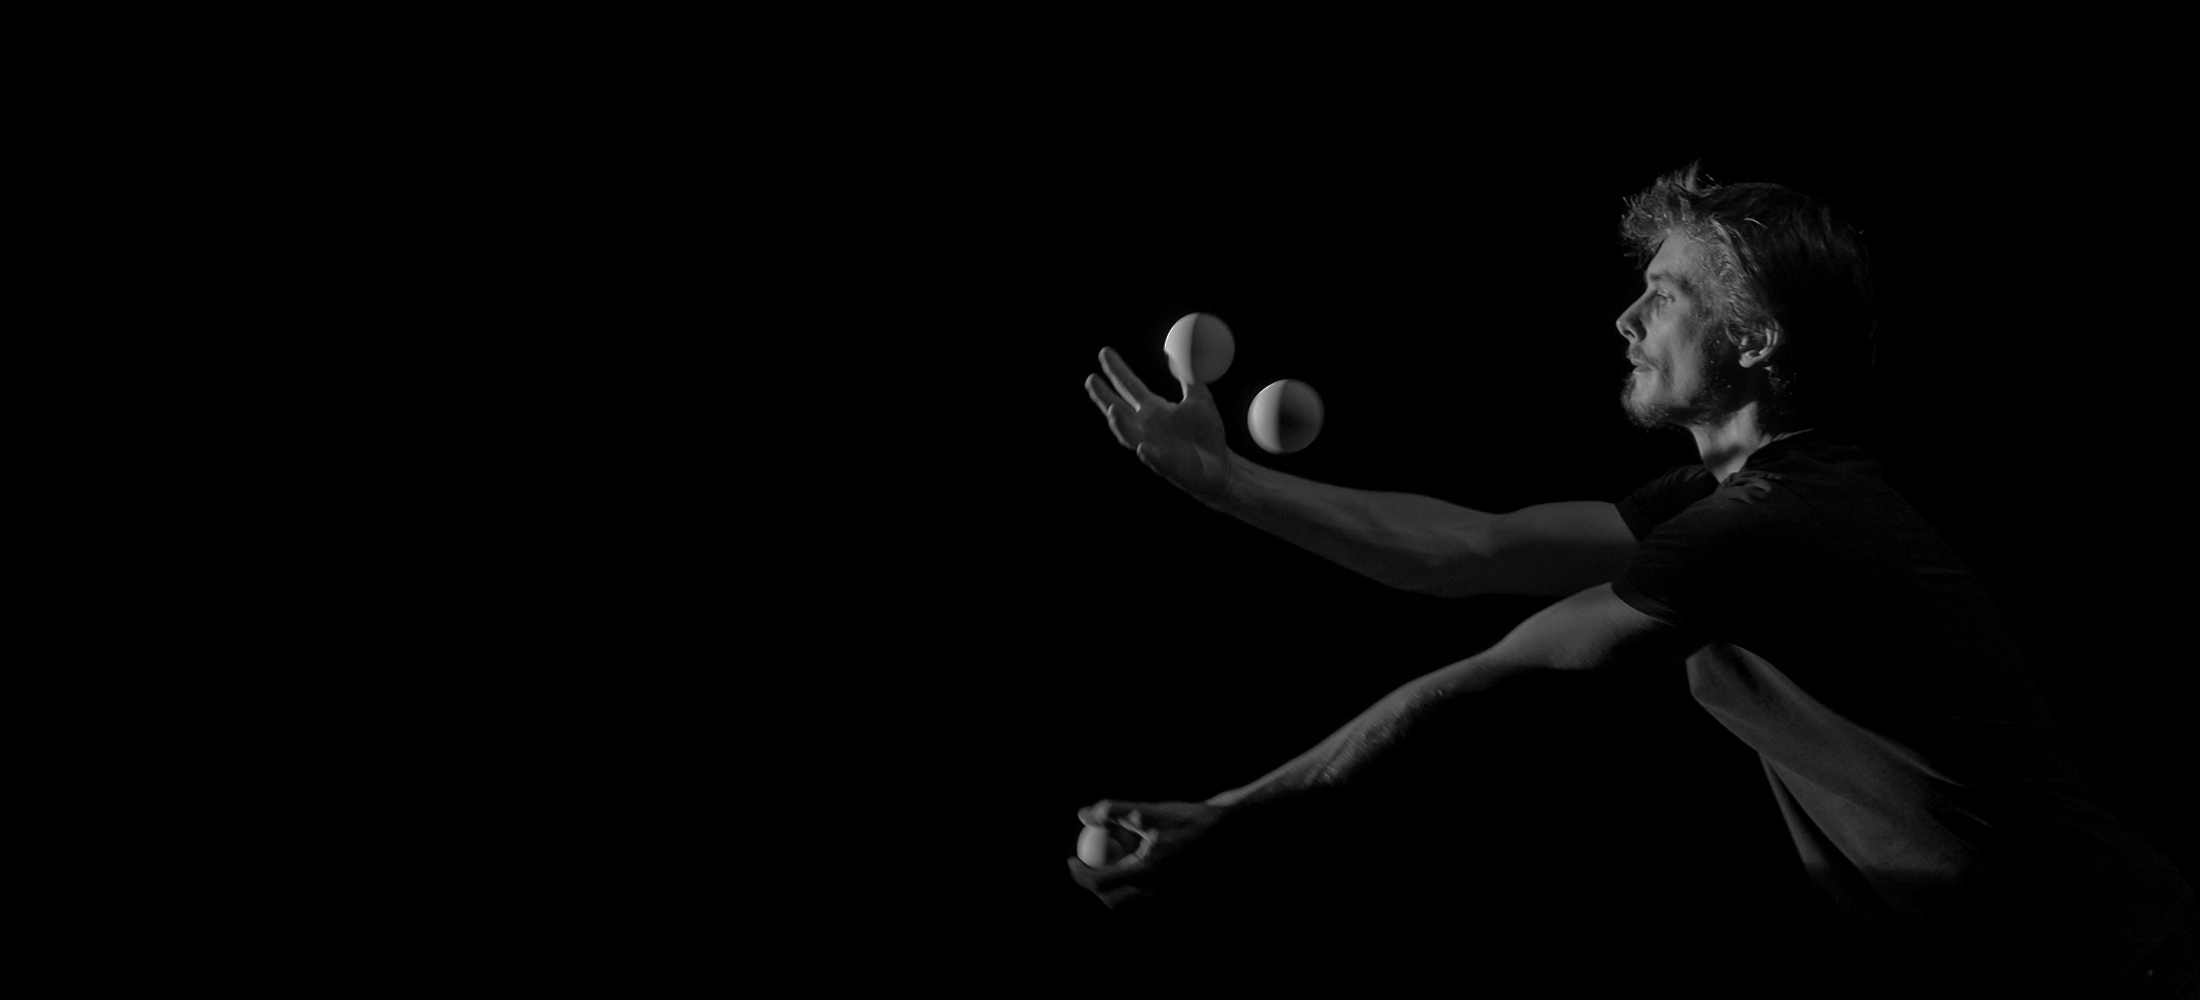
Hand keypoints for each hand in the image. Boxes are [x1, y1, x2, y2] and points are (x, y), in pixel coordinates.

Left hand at [1064, 798, 1228, 910]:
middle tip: (1083, 864)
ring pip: (1127, 900)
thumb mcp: (1147, 811)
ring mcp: (1166, 897)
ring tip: (1108, 860)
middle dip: (1094, 884)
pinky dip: (1130, 883)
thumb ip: (1113, 812)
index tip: (1071, 859)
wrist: (1226, 832)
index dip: (1080, 873)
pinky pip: (1143, 895)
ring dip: (1112, 886)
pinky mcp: (1173, 894)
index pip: (1101, 882)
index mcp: (1147, 873)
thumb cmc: (1186, 818)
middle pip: (1111, 898)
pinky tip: (1130, 860)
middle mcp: (1156, 891)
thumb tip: (1083, 815)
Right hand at [1085, 347, 1232, 500]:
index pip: (1129, 386)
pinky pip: (1156, 461)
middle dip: (1104, 396)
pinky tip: (1143, 447)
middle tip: (1091, 379)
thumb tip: (1184, 351)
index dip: (1117, 370)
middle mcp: (1146, 427)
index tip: (1104, 352)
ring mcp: (1153, 447)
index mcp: (1153, 409)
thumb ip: (1191, 377)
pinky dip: (1148, 455)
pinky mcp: (1168, 467)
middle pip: (1118, 409)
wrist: (1220, 463)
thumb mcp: (1201, 399)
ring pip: (1129, 436)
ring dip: (1120, 424)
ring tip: (1111, 409)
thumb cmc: (1206, 432)